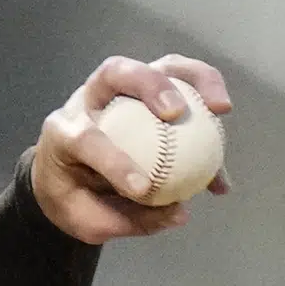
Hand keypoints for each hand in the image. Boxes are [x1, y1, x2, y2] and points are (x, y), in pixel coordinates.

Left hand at [33, 54, 233, 243]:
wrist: (63, 180)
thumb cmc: (74, 199)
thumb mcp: (88, 220)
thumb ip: (130, 219)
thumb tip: (179, 214)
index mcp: (61, 134)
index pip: (86, 139)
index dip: (115, 162)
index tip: (143, 188)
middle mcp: (87, 100)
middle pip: (115, 72)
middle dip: (150, 85)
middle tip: (178, 113)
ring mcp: (119, 89)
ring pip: (155, 65)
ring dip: (193, 77)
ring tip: (221, 106)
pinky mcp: (146, 88)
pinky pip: (178, 77)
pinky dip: (204, 89)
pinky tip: (223, 112)